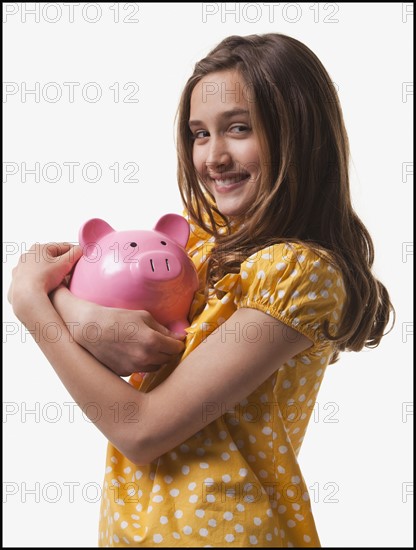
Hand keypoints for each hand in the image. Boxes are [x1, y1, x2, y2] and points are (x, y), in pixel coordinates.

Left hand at [8, 243, 81, 319]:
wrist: (27, 295)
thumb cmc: (45, 278)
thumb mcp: (65, 264)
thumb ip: (75, 254)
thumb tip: (80, 249)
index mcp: (41, 248)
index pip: (64, 247)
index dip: (75, 253)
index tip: (81, 260)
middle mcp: (29, 254)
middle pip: (52, 256)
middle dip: (63, 262)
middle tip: (71, 272)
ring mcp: (22, 266)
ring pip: (42, 266)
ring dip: (51, 270)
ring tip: (59, 279)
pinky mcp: (19, 278)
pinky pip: (34, 275)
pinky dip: (41, 278)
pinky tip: (46, 284)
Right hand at [50, 286, 185, 376]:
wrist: (90, 329)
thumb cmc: (117, 318)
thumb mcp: (143, 316)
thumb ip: (163, 328)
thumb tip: (178, 337)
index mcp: (152, 341)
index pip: (176, 348)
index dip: (177, 343)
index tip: (176, 340)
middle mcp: (145, 357)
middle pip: (168, 359)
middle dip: (168, 351)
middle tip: (163, 343)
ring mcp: (134, 367)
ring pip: (156, 367)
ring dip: (157, 359)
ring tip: (148, 348)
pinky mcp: (125, 373)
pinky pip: (141, 370)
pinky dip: (142, 363)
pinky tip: (134, 353)